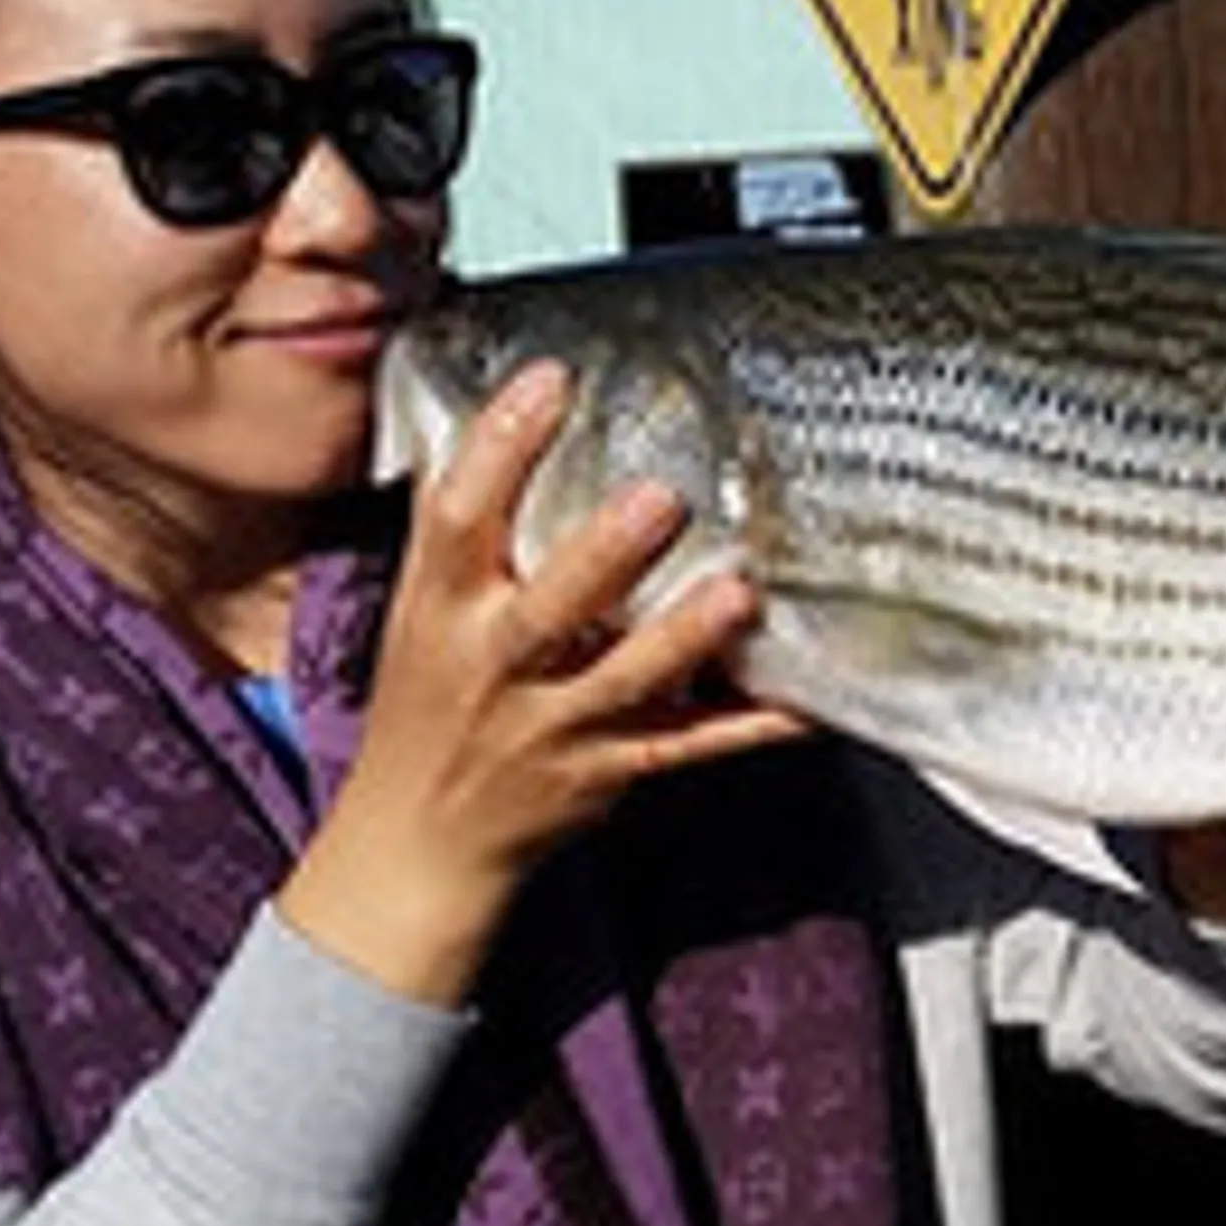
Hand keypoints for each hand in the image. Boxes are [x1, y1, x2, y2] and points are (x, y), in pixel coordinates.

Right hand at [279, 358, 804, 1002]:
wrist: (417, 844)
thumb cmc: (427, 707)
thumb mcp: (420, 612)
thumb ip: (456, 528)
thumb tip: (479, 407)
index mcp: (442, 610)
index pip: (456, 518)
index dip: (499, 447)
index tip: (551, 380)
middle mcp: (494, 666)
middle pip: (545, 609)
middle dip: (601, 557)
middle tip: (659, 499)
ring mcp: (553, 727)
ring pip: (625, 683)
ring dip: (683, 638)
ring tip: (738, 591)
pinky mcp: (609, 771)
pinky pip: (687, 746)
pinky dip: (749, 725)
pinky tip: (808, 698)